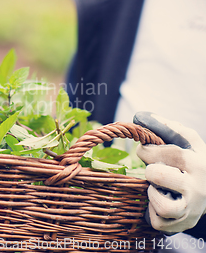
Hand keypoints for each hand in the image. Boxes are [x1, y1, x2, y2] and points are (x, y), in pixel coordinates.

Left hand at [133, 112, 205, 233]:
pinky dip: (153, 213)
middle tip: (155, 173)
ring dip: (152, 195)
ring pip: (162, 206)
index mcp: (196, 162)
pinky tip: (160, 203)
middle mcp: (197, 186)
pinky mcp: (184, 223)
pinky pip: (159, 222)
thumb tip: (142, 116)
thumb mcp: (188, 142)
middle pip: (156, 175)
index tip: (147, 152)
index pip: (161, 153)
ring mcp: (192, 208)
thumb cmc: (192, 162)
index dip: (146, 151)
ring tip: (158, 189)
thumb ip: (167, 128)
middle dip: (150, 172)